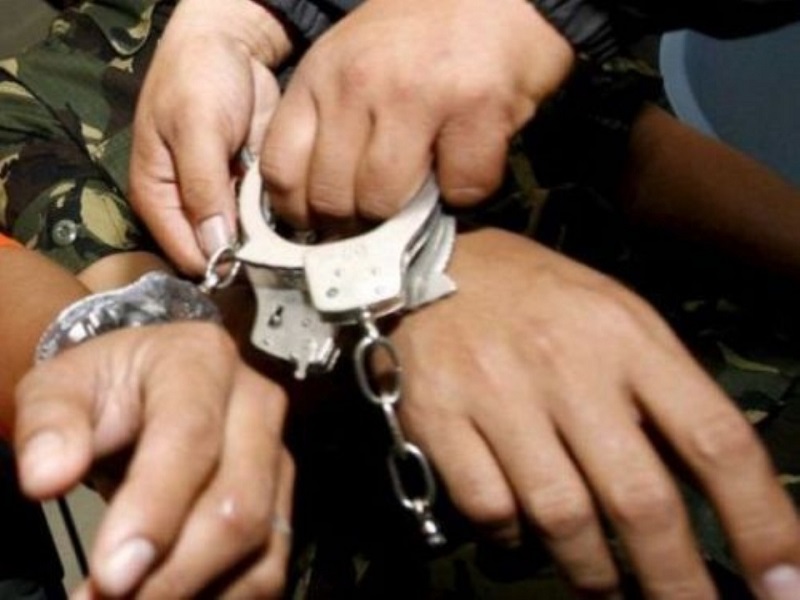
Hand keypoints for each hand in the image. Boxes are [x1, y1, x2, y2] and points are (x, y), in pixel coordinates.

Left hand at [14, 323, 293, 598]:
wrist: (151, 388)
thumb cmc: (110, 387)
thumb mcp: (62, 385)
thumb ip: (49, 423)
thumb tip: (46, 476)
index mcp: (203, 361)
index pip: (192, 436)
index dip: (155, 508)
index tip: (111, 572)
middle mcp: (256, 407)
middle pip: (238, 504)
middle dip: (172, 572)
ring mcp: (276, 458)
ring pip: (259, 545)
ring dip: (193, 593)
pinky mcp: (281, 503)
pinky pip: (266, 569)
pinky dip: (216, 599)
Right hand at [129, 0, 290, 274]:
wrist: (230, 47)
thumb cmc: (197, 79)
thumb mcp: (196, 128)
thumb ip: (204, 187)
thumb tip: (216, 248)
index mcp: (158, 197)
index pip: (185, 254)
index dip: (218, 266)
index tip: (254, 270)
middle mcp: (187, 206)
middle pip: (216, 254)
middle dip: (246, 258)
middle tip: (283, 257)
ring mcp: (221, 200)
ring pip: (245, 241)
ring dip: (267, 241)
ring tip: (294, 238)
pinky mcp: (248, 191)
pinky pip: (265, 219)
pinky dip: (279, 219)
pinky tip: (297, 215)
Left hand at [260, 0, 573, 228]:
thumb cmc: (423, 31)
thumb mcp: (352, 61)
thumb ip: (330, 120)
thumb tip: (321, 202)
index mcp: (321, 75)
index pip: (282, 170)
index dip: (300, 212)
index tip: (321, 223)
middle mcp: (359, 84)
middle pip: (333, 199)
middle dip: (358, 219)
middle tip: (383, 208)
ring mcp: (417, 96)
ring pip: (385, 202)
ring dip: (408, 211)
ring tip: (426, 185)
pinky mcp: (476, 108)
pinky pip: (461, 190)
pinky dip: (468, 190)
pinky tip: (469, 162)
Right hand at [390, 228, 799, 596]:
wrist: (427, 267)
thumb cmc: (534, 296)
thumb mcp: (614, 317)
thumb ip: (659, 390)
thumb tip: (702, 480)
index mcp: (625, 336)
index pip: (714, 438)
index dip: (759, 521)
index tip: (783, 583)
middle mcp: (565, 365)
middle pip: (639, 499)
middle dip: (675, 580)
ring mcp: (497, 393)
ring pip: (562, 517)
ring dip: (593, 572)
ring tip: (604, 585)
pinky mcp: (439, 417)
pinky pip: (490, 507)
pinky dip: (513, 536)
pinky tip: (521, 527)